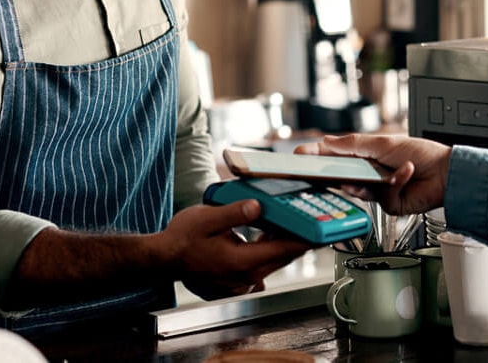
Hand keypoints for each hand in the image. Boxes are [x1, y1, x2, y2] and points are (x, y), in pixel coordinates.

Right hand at [162, 201, 310, 300]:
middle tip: (314, 217)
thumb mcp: (207, 218)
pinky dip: (270, 247)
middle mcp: (246, 275)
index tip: (324, 229)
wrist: (163, 258)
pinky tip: (269, 230)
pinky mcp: (238, 279)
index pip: (284, 250)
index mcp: (242, 261)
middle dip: (300, 237)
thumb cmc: (182, 238)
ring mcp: (242, 281)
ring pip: (274, 259)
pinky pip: (263, 262)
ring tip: (292, 219)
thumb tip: (257, 206)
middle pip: (284, 256)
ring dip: (284, 242)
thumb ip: (235, 212)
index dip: (306, 238)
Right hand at [295, 134, 450, 215]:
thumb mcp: (382, 143)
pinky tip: (406, 172)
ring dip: (364, 181)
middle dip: (332, 174)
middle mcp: (368, 173)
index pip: (334, 156)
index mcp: (365, 155)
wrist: (447, 173)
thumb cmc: (421, 152)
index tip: (298, 158)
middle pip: (340, 176)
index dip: (316, 157)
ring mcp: (377, 190)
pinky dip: (395, 182)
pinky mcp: (388, 205)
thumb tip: (326, 142)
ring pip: (357, 191)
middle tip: (316, 173)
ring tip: (374, 173)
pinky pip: (382, 197)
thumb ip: (352, 145)